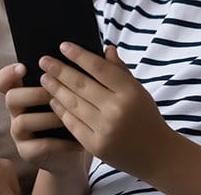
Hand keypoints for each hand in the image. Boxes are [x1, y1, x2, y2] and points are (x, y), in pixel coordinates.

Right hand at [0, 63, 89, 176]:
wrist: (83, 147)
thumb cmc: (81, 114)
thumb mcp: (84, 92)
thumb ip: (92, 72)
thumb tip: (108, 49)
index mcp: (26, 90)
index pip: (4, 80)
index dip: (8, 73)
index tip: (23, 67)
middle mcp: (19, 110)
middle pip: (12, 97)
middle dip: (34, 93)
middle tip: (54, 91)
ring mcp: (21, 133)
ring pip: (23, 121)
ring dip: (48, 117)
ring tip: (71, 116)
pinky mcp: (29, 152)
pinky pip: (39, 146)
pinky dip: (60, 143)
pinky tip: (77, 141)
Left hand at [40, 43, 182, 175]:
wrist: (157, 155)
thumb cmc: (146, 118)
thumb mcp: (139, 92)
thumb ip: (121, 71)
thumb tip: (106, 48)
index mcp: (130, 92)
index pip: (99, 68)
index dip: (79, 56)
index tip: (63, 46)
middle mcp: (117, 110)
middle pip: (81, 85)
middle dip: (59, 70)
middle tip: (43, 60)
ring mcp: (105, 129)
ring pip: (73, 104)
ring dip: (56, 89)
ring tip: (44, 78)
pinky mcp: (95, 146)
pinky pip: (72, 124)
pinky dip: (60, 110)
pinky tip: (53, 99)